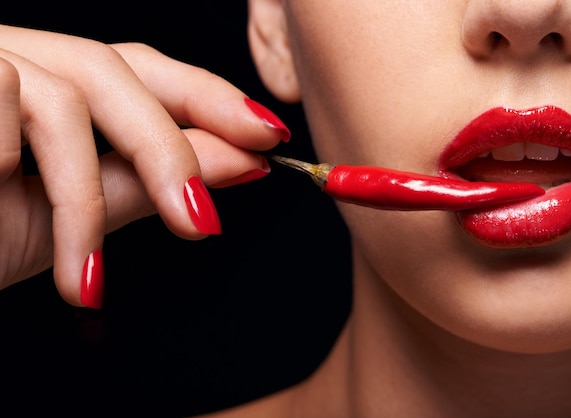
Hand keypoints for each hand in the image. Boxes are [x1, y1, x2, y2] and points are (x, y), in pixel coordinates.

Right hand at [0, 27, 289, 306]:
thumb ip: (147, 181)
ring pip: (64, 98)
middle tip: (205, 222)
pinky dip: (9, 168)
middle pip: (116, 71)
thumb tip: (238, 162)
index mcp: (54, 88)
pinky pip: (4, 102)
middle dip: (170, 147)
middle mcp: (16, 58)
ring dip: (85, 200)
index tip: (267, 138)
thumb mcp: (73, 216)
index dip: (209, 97)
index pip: (145, 71)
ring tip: (84, 280)